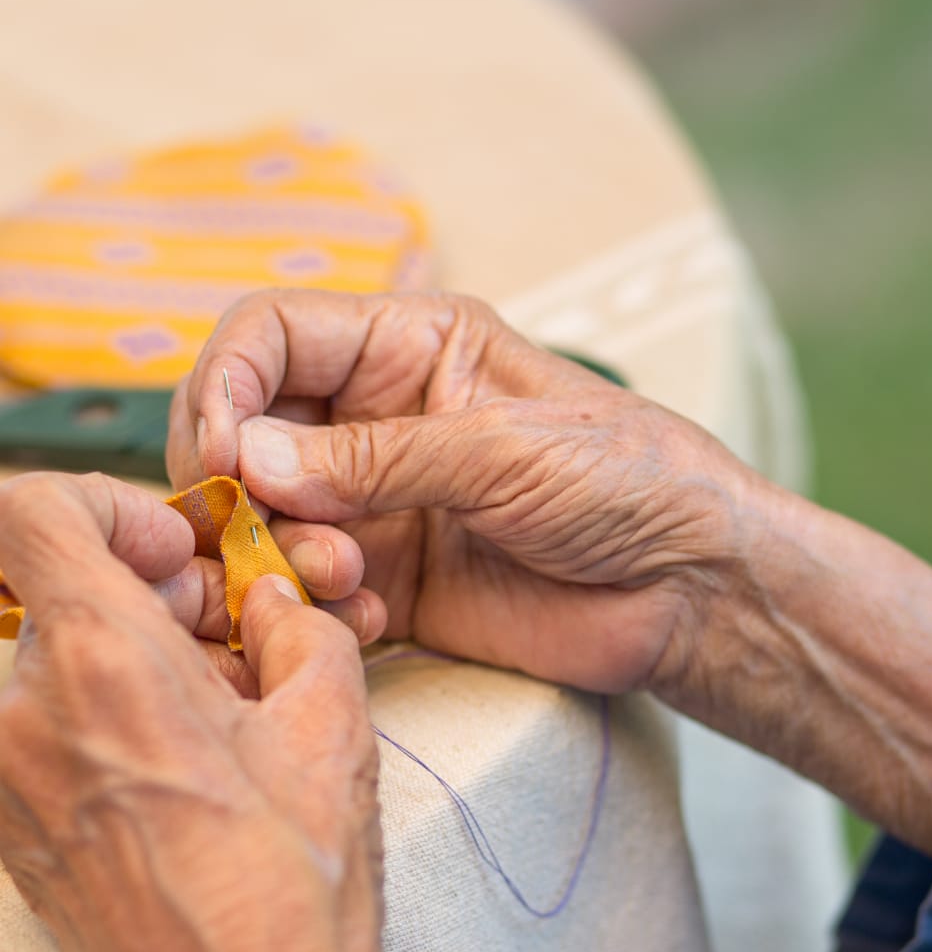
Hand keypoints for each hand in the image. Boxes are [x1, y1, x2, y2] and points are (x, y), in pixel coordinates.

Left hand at [0, 472, 385, 951]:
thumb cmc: (290, 882)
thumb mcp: (330, 720)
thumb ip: (299, 625)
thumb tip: (271, 602)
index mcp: (103, 665)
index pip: (29, 512)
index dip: (106, 505)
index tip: (173, 551)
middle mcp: (22, 713)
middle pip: (45, 583)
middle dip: (139, 584)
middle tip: (220, 628)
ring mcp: (3, 775)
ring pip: (42, 650)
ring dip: (123, 643)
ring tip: (211, 693)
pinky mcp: (7, 824)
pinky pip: (36, 715)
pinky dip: (100, 699)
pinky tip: (182, 743)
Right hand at [168, 290, 753, 692]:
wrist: (688, 590)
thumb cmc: (627, 483)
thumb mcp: (504, 450)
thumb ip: (376, 457)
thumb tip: (245, 457)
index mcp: (413, 345)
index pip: (272, 333)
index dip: (226, 382)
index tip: (222, 453)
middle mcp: (381, 417)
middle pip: (247, 424)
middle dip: (237, 478)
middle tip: (260, 526)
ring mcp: (382, 501)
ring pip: (265, 513)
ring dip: (276, 548)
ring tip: (346, 574)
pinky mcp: (391, 579)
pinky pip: (308, 587)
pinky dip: (314, 605)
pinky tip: (374, 619)